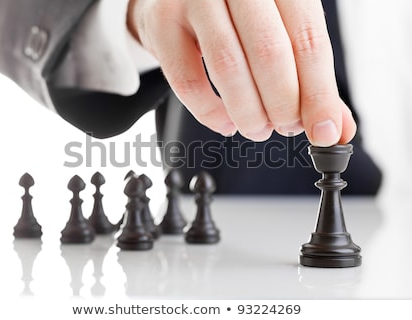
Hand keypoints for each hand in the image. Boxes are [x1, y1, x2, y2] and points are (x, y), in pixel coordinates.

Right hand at [127, 0, 355, 145]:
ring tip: (257, 128)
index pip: (307, 40)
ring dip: (249, 113)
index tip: (323, 131)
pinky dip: (210, 113)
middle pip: (269, 53)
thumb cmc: (232, 17)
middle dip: (282, 105)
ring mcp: (195, 1)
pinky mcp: (163, 25)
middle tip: (286, 126)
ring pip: (228, 68)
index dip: (318, 94)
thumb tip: (335, 126)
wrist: (175, 0)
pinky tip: (225, 122)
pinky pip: (188, 82)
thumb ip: (308, 76)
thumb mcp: (278, 33)